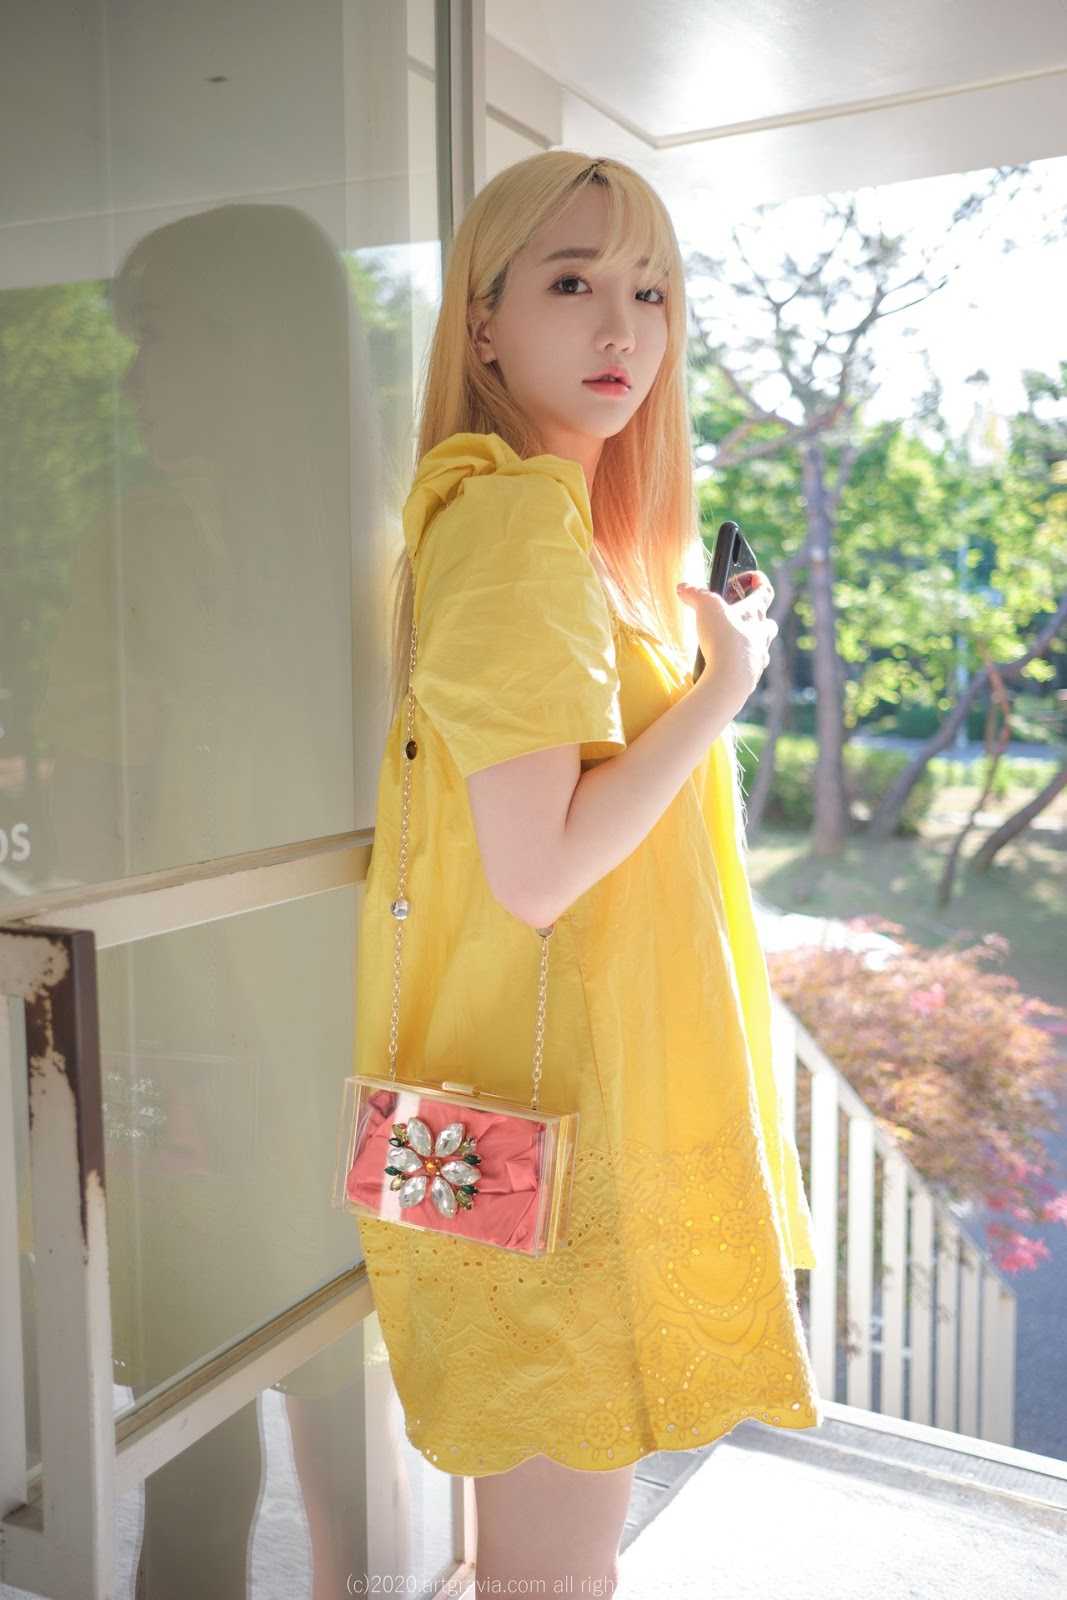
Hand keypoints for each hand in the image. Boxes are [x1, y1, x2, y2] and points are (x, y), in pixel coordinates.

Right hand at [677, 571, 777, 713]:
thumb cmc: (724, 640)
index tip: (752, 576)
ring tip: (734, 644)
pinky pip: (749, 669)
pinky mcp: (749, 680)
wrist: (728, 681)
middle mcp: (760, 637)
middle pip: (769, 624)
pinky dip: (740, 665)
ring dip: (751, 643)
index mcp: (754, 615)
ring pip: (761, 648)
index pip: (765, 592)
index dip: (759, 581)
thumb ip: (696, 594)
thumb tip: (684, 587)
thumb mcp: (707, 607)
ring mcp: (757, 659)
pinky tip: (727, 666)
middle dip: (759, 618)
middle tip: (743, 616)